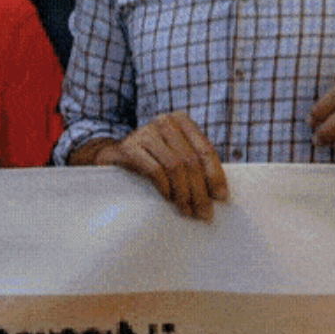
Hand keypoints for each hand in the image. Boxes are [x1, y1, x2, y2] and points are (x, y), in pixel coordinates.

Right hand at [91, 111, 228, 220]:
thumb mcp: (176, 154)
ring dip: (184, 193)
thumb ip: (195, 165)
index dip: (215, 175)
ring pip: (175, 166)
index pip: (205, 149)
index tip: (221, 197)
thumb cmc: (151, 158)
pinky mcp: (129, 147)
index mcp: (181, 120)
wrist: (113, 155)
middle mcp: (164, 122)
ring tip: (187, 210)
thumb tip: (219, 194)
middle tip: (204, 213)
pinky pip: (155, 170)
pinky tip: (167, 198)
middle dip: (200, 190)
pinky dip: (165, 187)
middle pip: (191, 160)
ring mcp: (145, 132)